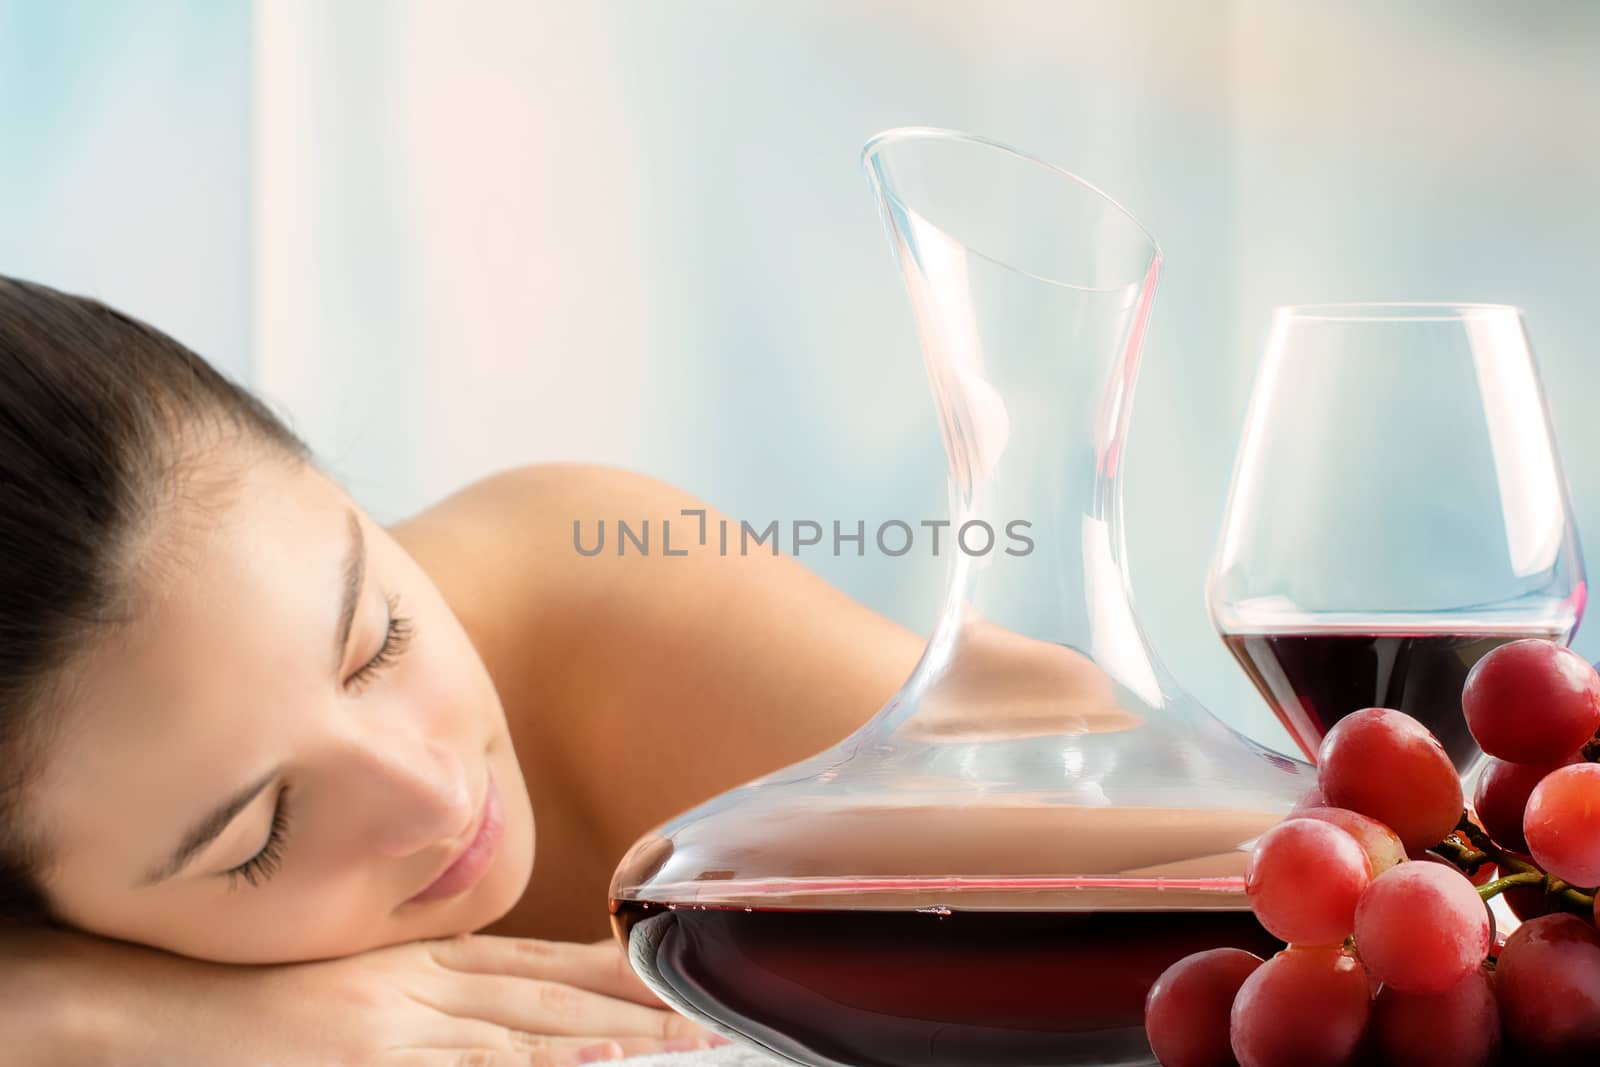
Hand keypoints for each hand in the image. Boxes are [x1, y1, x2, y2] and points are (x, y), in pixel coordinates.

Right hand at [45, 930, 727, 1065]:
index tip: (666, 973)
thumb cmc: (240, 998)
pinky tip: (598, 1060)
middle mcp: (419, 982)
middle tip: (707, 1010)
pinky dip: (540, 1061)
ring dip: (613, 1033)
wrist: (148, 1003)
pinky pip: (474, 1066)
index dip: (606, 968)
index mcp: (415, 959)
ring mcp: (398, 1023)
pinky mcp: (370, 1058)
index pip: (534, 959)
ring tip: (685, 1041)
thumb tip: (483, 1001)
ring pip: (529, 1026)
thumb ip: (417, 986)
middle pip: (548, 987)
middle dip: (633, 1000)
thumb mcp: (346, 980)